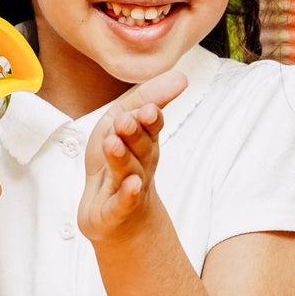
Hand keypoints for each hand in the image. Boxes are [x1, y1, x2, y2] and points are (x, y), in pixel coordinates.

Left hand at [78, 69, 186, 242]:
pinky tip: (129, 186)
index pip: (150, 127)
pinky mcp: (115, 210)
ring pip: (127, 171)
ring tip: (113, 144)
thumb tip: (181, 76)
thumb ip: (147, 99)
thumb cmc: (119, 165)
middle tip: (125, 121)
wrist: (118, 219)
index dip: (149, 119)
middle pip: (139, 147)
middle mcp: (140, 163)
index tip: (149, 108)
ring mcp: (128, 188)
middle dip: (134, 133)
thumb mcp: (123, 125)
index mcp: (143, 142)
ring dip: (121, 157)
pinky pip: (123, 202)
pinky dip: (127, 195)